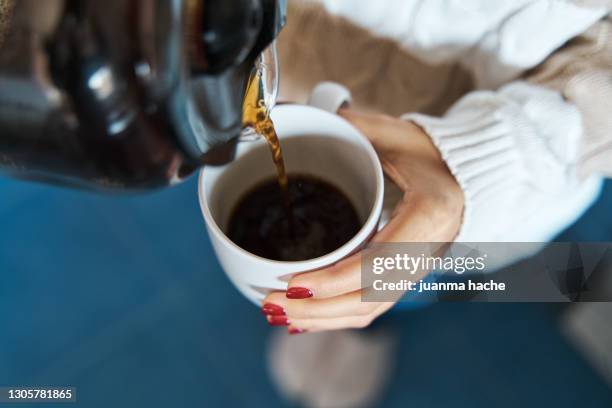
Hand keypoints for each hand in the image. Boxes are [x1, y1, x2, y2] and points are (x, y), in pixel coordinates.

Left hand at [262, 109, 463, 333]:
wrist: (472, 178)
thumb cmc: (437, 154)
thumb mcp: (398, 135)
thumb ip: (356, 126)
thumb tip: (302, 113)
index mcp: (430, 214)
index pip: (379, 263)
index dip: (334, 280)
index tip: (292, 283)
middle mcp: (426, 253)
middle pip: (368, 300)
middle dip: (316, 310)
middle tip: (271, 303)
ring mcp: (417, 271)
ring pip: (368, 311)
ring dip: (321, 319)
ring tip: (278, 314)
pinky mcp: (406, 277)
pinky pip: (371, 308)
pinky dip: (336, 318)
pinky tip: (305, 318)